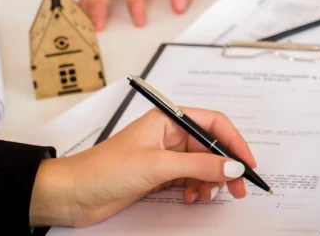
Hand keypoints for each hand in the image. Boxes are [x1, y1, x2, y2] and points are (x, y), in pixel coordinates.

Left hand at [29, 107, 254, 227]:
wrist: (71, 195)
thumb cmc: (103, 170)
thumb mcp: (158, 166)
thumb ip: (200, 166)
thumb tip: (232, 167)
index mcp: (168, 119)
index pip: (214, 123)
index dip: (234, 142)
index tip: (247, 164)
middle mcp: (169, 134)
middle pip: (211, 147)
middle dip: (225, 168)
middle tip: (237, 189)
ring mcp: (164, 155)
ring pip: (202, 166)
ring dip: (209, 182)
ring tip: (205, 197)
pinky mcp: (159, 174)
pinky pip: (190, 179)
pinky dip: (195, 190)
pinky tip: (190, 199)